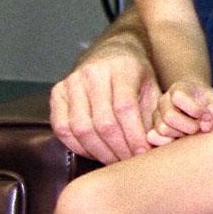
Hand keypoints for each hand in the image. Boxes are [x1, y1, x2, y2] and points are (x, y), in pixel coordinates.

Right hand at [50, 36, 159, 163]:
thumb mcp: (152, 87)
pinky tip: (94, 152)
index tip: (143, 154)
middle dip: (118, 149)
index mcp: (122, 68)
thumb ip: (154, 115)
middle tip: (129, 163)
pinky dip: (78, 147)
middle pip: (103, 122)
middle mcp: (93, 73)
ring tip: (114, 161)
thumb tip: (155, 147)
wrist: (112, 50)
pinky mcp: (57, 93)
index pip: (125, 108)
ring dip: (99, 152)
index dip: (134, 136)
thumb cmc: (136, 75)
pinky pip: (62, 128)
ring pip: (81, 128)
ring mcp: (72, 82)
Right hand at [147, 78, 212, 144]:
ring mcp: (157, 115)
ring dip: (181, 135)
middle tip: (199, 128)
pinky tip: (181, 139)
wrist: (198, 107)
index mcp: (178, 89)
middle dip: (188, 126)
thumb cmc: (207, 104)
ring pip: (163, 129)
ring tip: (191, 132)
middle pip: (169, 116)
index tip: (206, 115)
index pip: (178, 97)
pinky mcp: (153, 129)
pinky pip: (155, 139)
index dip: (194, 109)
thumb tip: (205, 126)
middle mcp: (164, 101)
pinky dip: (170, 142)